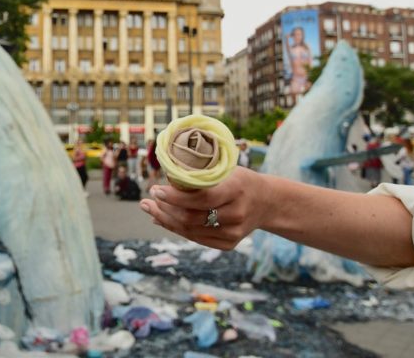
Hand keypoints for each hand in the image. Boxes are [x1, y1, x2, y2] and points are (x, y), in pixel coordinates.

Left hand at [139, 167, 273, 250]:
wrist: (266, 202)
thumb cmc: (239, 180)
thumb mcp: (224, 170)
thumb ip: (199, 176)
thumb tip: (164, 181)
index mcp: (236, 190)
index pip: (201, 198)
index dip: (175, 197)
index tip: (155, 190)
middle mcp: (237, 214)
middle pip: (192, 217)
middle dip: (164, 210)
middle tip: (147, 201)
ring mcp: (233, 233)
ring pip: (191, 231)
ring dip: (165, 220)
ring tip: (149, 209)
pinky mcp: (228, 244)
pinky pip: (196, 238)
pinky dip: (176, 229)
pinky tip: (161, 219)